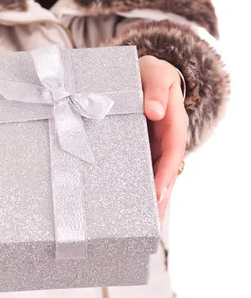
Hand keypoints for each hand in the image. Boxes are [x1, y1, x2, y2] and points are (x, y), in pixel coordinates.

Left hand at [138, 55, 188, 227]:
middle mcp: (165, 138)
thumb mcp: (156, 72)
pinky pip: (138, 168)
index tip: (158, 191)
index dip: (166, 172)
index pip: (172, 151)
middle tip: (150, 223)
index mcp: (173, 122)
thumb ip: (157, 88)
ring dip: (147, 198)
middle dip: (159, 197)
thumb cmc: (150, 72)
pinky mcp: (139, 147)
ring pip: (152, 174)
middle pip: (164, 172)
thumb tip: (156, 112)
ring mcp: (152, 145)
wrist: (141, 72)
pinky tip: (124, 205)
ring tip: (139, 225)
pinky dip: (134, 186)